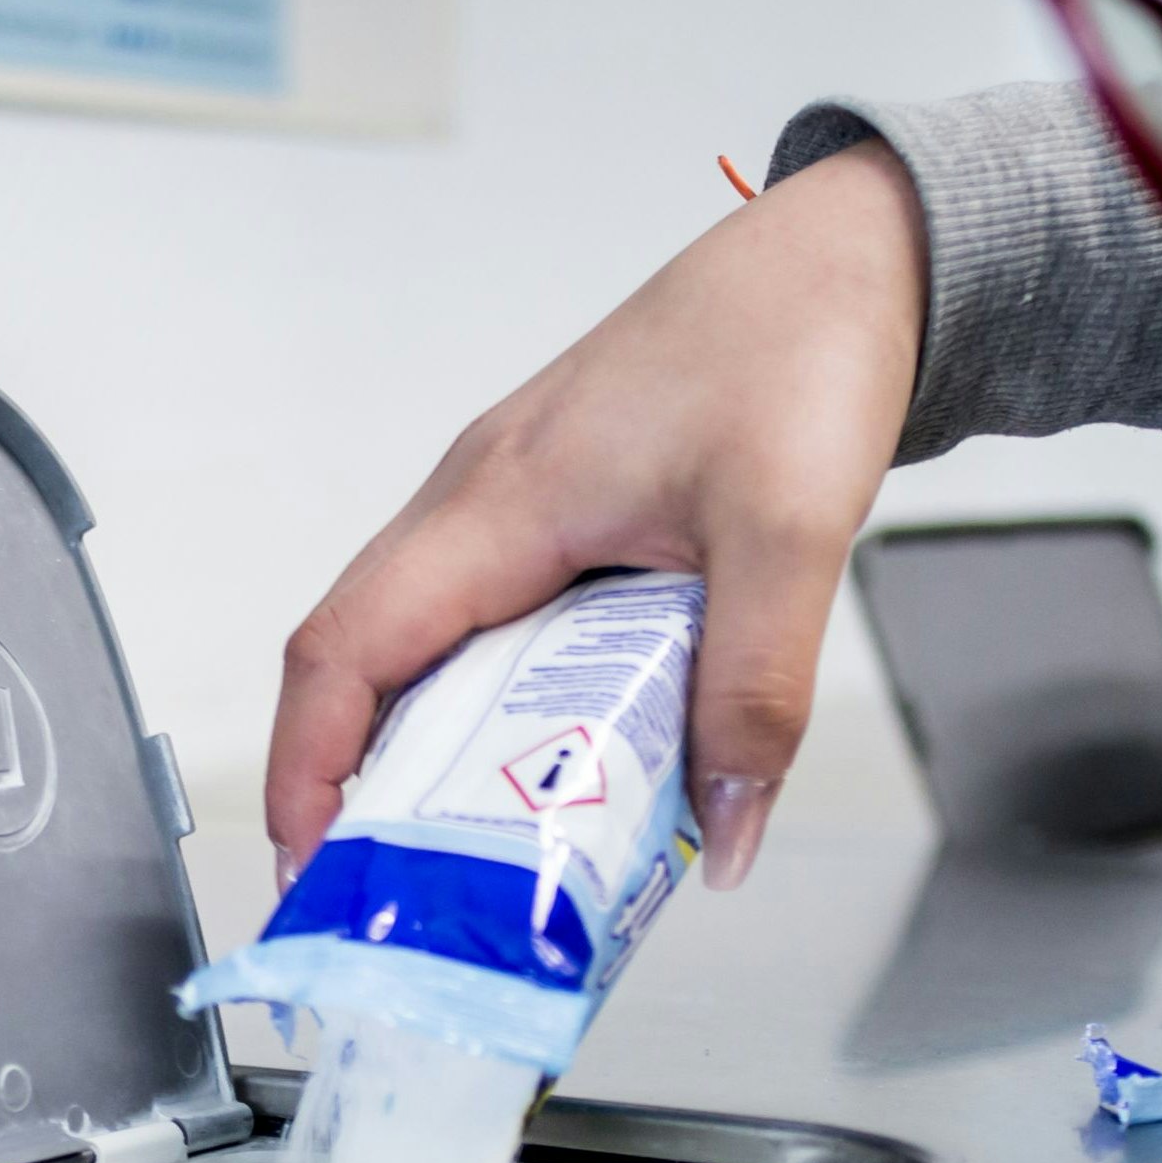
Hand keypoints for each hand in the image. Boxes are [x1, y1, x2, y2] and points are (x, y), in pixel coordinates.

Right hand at [265, 143, 927, 891]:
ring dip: (442, 756)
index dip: (310, 769)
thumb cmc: (801, 349)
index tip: (315, 867)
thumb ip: (755, 694)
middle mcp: (481, 505)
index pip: (345, 650)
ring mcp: (519, 510)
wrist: (850, 261)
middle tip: (397, 901)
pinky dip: (510, 713)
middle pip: (371, 667)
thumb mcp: (791, 535)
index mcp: (496, 503)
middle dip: (365, 791)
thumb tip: (720, 835)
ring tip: (476, 864)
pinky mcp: (567, 519)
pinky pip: (502, 633)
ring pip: (435, 653)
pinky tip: (564, 772)